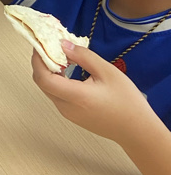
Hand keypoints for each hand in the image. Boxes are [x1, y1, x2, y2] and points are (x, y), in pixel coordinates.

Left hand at [31, 41, 155, 143]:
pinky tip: (69, 71)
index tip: (41, 44)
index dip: (38, 60)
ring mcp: (67, 114)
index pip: (43, 78)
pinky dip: (57, 81)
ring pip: (48, 89)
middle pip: (42, 83)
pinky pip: (57, 95)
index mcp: (76, 96)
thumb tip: (63, 45)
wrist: (137, 131)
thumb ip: (83, 57)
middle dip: (42, 63)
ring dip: (49, 72)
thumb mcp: (108, 72)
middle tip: (51, 46)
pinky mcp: (71, 116)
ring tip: (62, 56)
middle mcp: (66, 107)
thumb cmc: (126, 101)